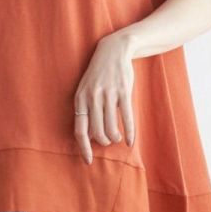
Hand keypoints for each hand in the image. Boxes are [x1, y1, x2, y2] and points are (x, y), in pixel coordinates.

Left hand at [72, 32, 135, 163]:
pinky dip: (129, 133)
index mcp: (80, 99)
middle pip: (97, 132)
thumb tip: (88, 136)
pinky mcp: (124, 92)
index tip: (88, 161)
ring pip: (111, 127)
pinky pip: (127, 118)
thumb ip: (85, 111)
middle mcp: (93, 97)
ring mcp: (109, 94)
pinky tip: (130, 142)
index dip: (84, 148)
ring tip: (117, 137)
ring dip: (115, 137)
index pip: (80, 130)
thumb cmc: (98, 75)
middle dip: (103, 141)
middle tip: (107, 141)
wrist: (113, 50)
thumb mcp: (86, 90)